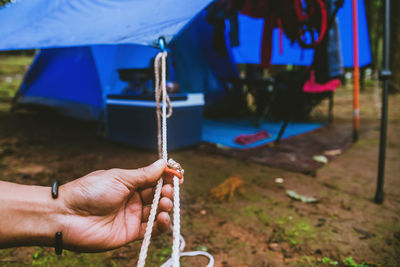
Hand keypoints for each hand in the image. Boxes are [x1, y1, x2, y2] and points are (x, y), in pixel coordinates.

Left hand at [59, 159, 173, 251]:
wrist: (68, 215)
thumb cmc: (90, 191)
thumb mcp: (120, 178)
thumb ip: (144, 174)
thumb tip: (163, 163)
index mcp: (129, 183)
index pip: (153, 179)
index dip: (166, 177)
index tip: (178, 175)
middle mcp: (132, 199)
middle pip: (158, 196)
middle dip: (167, 192)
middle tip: (168, 190)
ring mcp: (131, 216)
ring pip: (157, 212)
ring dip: (165, 207)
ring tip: (164, 203)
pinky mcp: (129, 233)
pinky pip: (151, 230)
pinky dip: (161, 225)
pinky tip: (163, 218)